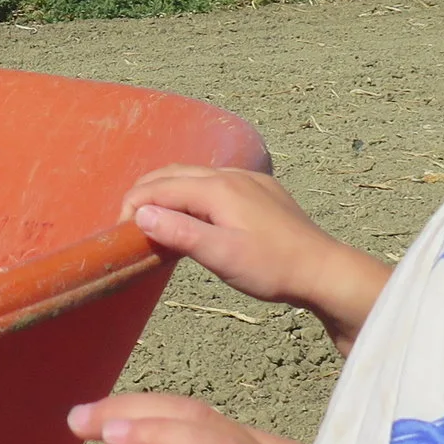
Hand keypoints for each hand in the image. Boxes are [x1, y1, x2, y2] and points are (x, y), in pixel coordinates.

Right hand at [120, 165, 389, 347]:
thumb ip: (180, 233)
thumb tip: (142, 215)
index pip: (161, 187)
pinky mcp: (261, 191)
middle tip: (129, 220)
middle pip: (174, 173)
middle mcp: (231, 176)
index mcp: (218, 189)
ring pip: (195, 175)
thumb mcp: (220, 255)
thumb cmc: (273, 267)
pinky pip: (216, 181)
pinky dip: (192, 191)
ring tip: (155, 216)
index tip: (119, 229)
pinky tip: (194, 212)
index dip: (134, 204)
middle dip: (146, 191)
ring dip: (168, 190)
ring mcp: (249, 181)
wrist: (323, 270)